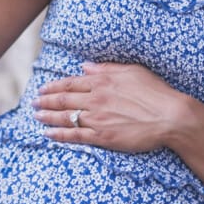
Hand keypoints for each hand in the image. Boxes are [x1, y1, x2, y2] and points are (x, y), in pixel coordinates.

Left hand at [33, 61, 185, 153]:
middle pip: (64, 99)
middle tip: (33, 103)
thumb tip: (86, 66)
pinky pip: (75, 136)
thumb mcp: (133, 71)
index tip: (43, 88)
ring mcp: (98, 119)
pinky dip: (59, 135)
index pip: (71, 82)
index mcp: (103, 81)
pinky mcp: (103, 137)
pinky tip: (48, 134)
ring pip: (65, 117)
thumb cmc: (155, 92)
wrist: (169, 116)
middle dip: (46, 101)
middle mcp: (96, 99)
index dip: (54, 86)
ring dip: (48, 116)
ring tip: (36, 116)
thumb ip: (107, 68)